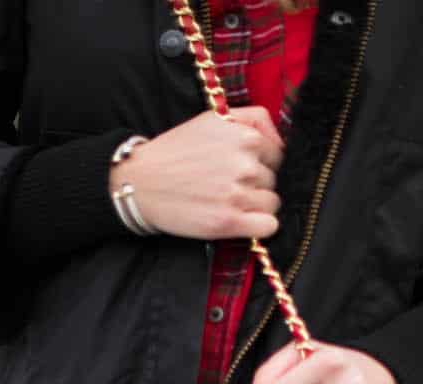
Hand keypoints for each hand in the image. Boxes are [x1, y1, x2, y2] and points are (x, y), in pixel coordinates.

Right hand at [111, 107, 282, 239]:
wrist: (141, 182)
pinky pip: (268, 226)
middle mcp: (244, 164)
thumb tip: (281, 141)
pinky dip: (259, 226)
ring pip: (272, 204)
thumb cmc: (176, 150)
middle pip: (273, 181)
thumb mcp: (213, 118)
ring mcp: (237, 194)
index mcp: (244, 136)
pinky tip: (240, 220)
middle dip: (256, 185)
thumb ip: (252, 119)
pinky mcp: (229, 222)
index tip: (241, 168)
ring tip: (229, 202)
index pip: (276, 154)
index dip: (260, 163)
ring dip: (256, 206)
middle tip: (227, 186)